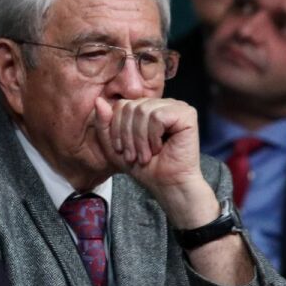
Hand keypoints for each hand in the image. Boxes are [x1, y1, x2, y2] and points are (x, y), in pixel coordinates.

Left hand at [92, 96, 219, 228]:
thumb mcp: (114, 146)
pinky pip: (159, 116)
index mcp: (147, 107)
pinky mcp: (187, 114)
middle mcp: (162, 103)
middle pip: (131, 106)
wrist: (166, 185)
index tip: (121, 150)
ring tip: (145, 155)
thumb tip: (98, 100)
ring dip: (140, 139)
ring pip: (144, 110)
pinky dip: (154, 136)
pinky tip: (159, 148)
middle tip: (133, 156)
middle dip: (127, 135)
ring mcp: (176, 106)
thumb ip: (104, 123)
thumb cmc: (143, 167)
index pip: (122, 104)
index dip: (116, 128)